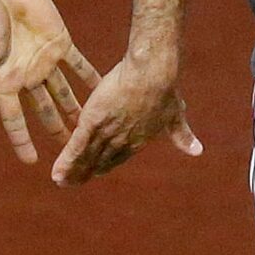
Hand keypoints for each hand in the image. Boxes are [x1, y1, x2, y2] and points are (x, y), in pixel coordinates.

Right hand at [0, 0, 99, 163]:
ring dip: (75, 109)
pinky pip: (78, 65)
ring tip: (89, 129)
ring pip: (63, 93)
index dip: (22, 140)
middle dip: (56, 131)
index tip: (32, 161)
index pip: (14, 119)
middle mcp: (26, 75)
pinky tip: (101, 90)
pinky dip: (89, 77)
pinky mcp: (59, 42)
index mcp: (4, 80)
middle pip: (44, 111)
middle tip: (71, 154)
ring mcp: (44, 60)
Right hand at [50, 52, 201, 186]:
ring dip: (73, 171)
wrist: (152, 72)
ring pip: (86, 157)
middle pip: (100, 161)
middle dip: (86, 173)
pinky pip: (76, 146)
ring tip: (61, 181)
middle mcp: (122, 141)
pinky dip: (66, 161)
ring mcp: (106, 133)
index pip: (119, 157)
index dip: (106, 165)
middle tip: (73, 182)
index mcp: (139, 140)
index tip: (97, 172)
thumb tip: (198, 151)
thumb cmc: (165, 88)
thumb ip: (183, 135)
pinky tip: (56, 173)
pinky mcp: (92, 122)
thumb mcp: (176, 114)